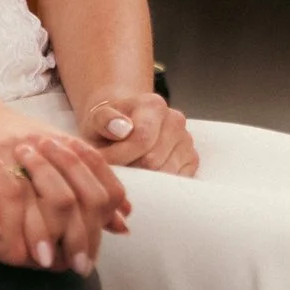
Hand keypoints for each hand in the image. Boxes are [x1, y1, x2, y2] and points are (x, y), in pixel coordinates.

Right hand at [0, 77, 128, 273]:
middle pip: (65, 196)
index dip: (99, 225)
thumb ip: (92, 187)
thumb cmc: (17, 139)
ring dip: (34, 229)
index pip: (94, 187)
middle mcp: (37, 147)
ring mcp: (3, 149)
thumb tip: (124, 222)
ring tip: (39, 260)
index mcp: (65, 147)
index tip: (93, 255)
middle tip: (75, 266)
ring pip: (25, 193)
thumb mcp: (60, 156)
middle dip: (73, 236)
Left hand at [80, 89, 196, 175]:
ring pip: (165, 175)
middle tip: (114, 168)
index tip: (103, 162)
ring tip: (127, 168)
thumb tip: (122, 129)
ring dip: (142, 179)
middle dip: (129, 169)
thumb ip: (104, 120)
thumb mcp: (97, 118)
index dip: (119, 157)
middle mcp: (175, 120)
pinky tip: (143, 174)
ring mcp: (186, 141)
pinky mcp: (192, 160)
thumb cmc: (109, 126)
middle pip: (152, 161)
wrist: (123, 127)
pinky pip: (175, 182)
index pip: (141, 140)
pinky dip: (156, 184)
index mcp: (154, 105)